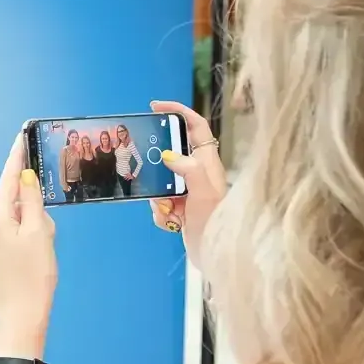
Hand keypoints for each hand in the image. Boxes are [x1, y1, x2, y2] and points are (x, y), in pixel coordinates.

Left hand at [0, 132, 55, 353]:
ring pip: (13, 220)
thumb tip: (25, 177)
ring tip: (43, 250)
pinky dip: (25, 237)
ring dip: (31, 226)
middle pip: (12, 203)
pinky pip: (9, 235)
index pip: (7, 180)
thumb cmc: (35, 274)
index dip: (16, 159)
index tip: (21, 137)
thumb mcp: (40, 233)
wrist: (22, 315)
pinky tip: (35, 255)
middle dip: (32, 209)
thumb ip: (31, 201)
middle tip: (47, 232)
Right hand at [147, 100, 227, 260]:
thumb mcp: (203, 193)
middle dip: (157, 165)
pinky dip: (161, 213)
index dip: (178, 111)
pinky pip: (160, 203)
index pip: (196, 127)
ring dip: (158, 196)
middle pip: (171, 154)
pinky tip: (172, 222)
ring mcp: (189, 192)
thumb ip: (188, 170)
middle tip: (145, 168)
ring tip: (169, 209)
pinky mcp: (182, 210)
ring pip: (161, 182)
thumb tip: (168, 156)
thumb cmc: (216, 222)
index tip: (155, 106)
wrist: (218, 258)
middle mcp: (198, 173)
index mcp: (208, 163)